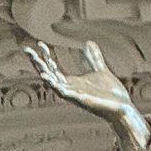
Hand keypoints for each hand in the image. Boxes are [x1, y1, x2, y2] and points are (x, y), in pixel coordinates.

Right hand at [26, 40, 148, 150]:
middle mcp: (70, 89)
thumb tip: (89, 43)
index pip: (53, 68)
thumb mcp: (101, 71)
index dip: (46, 56)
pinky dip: (56, 86)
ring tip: (36, 64)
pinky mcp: (81, 100)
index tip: (40, 44)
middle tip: (27, 50)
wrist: (123, 108)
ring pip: (54, 84)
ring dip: (45, 75)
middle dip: (38, 63)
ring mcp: (75, 95)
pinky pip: (65, 94)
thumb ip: (93, 58)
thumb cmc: (112, 94)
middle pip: (49, 74)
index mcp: (73, 82)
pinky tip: (49, 79)